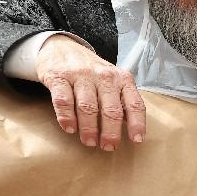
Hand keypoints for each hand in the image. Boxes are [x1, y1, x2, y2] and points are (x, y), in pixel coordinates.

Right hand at [35, 34, 145, 149]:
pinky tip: (70, 129)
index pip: (134, 104)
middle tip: (108, 147)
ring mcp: (81, 75)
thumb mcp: (113, 81)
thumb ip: (122, 101)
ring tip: (90, 142)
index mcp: (122, 79)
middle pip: (111, 110)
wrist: (62, 48)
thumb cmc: (92, 73)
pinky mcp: (59, 77)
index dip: (137, 124)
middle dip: (111, 132)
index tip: (136, 140)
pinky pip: (64, 101)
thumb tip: (129, 130)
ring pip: (88, 107)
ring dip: (89, 128)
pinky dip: (67, 118)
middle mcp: (104, 76)